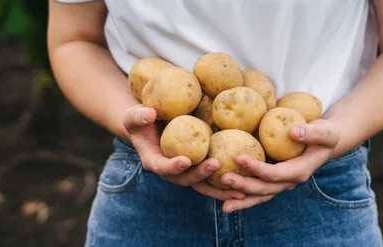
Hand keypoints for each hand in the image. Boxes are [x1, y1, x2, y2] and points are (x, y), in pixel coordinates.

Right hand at [122, 105, 244, 199]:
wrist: (153, 126)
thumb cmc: (142, 119)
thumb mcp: (135, 115)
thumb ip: (139, 116)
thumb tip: (150, 114)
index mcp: (154, 161)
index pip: (162, 167)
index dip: (173, 166)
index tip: (185, 160)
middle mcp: (171, 171)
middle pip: (186, 179)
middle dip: (201, 174)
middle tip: (216, 164)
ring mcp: (187, 172)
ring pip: (204, 184)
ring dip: (220, 188)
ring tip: (239, 189)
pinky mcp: (200, 167)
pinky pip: (214, 178)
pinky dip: (228, 183)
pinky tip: (247, 183)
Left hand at [218, 119, 340, 212]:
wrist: (325, 144)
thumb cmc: (326, 135)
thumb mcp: (326, 132)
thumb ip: (312, 133)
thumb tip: (293, 132)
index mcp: (300, 172)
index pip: (275, 173)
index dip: (258, 168)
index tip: (239, 158)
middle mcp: (289, 182)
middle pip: (264, 188)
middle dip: (244, 186)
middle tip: (224, 179)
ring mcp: (281, 183)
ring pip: (259, 196)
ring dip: (241, 200)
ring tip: (223, 205)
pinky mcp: (273, 180)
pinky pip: (256, 191)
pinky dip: (242, 197)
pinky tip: (225, 197)